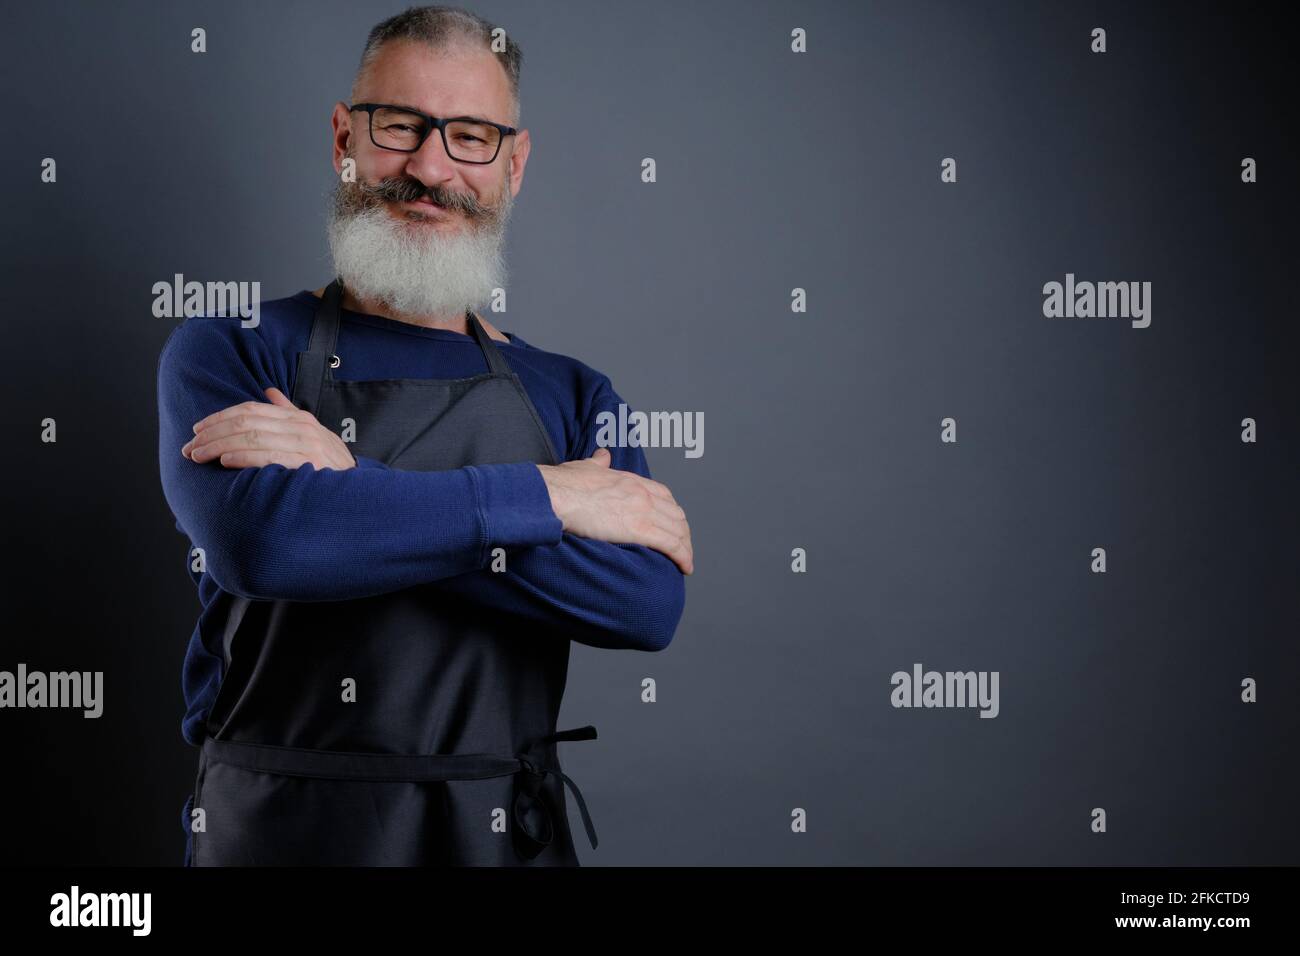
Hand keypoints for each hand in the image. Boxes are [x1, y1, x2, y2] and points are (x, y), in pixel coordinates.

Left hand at [182, 387, 357, 470]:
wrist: (359, 490)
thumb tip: (268, 390)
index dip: (220, 418)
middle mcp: (301, 426)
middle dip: (213, 433)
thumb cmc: (330, 466)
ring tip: (199, 456)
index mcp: (298, 417)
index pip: (251, 409)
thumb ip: (287, 413)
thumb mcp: (312, 434)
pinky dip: (244, 456)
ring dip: (219, 445)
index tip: (197, 430)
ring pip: (252, 437)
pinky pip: (268, 456)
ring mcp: (306, 443)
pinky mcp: (307, 462)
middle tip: (190, 448)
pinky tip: (225, 460)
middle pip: (246, 421)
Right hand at [537, 447, 693, 573]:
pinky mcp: (640, 529)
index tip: (672, 524)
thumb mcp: (584, 466)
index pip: (664, 495)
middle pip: (676, 514)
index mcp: (631, 480)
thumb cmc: (562, 484)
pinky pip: (671, 545)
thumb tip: (602, 455)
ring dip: (686, 548)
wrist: (555, 494)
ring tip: (685, 563)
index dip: (672, 511)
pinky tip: (685, 567)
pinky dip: (683, 557)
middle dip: (682, 532)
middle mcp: (642, 493)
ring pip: (678, 530)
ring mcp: (643, 510)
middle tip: (681, 547)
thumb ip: (597, 462)